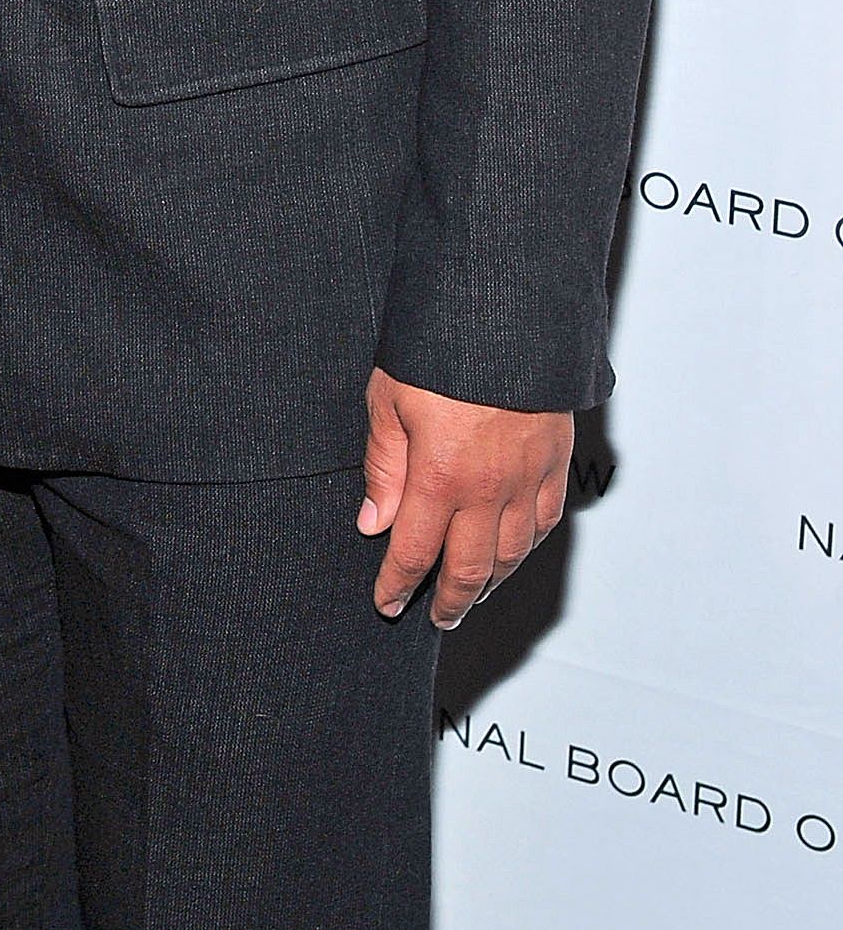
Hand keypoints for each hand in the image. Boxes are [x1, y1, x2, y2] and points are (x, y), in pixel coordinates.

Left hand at [358, 366, 570, 628]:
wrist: (507, 311)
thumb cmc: (438, 347)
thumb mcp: (389, 398)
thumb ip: (383, 467)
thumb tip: (372, 524)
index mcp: (440, 476)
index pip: (414, 552)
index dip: (398, 585)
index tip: (386, 603)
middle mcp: (488, 488)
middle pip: (469, 569)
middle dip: (448, 601)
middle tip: (436, 619)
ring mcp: (528, 478)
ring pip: (511, 554)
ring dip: (490, 584)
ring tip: (472, 596)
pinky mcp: (556, 461)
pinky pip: (544, 523)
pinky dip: (526, 548)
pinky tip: (513, 554)